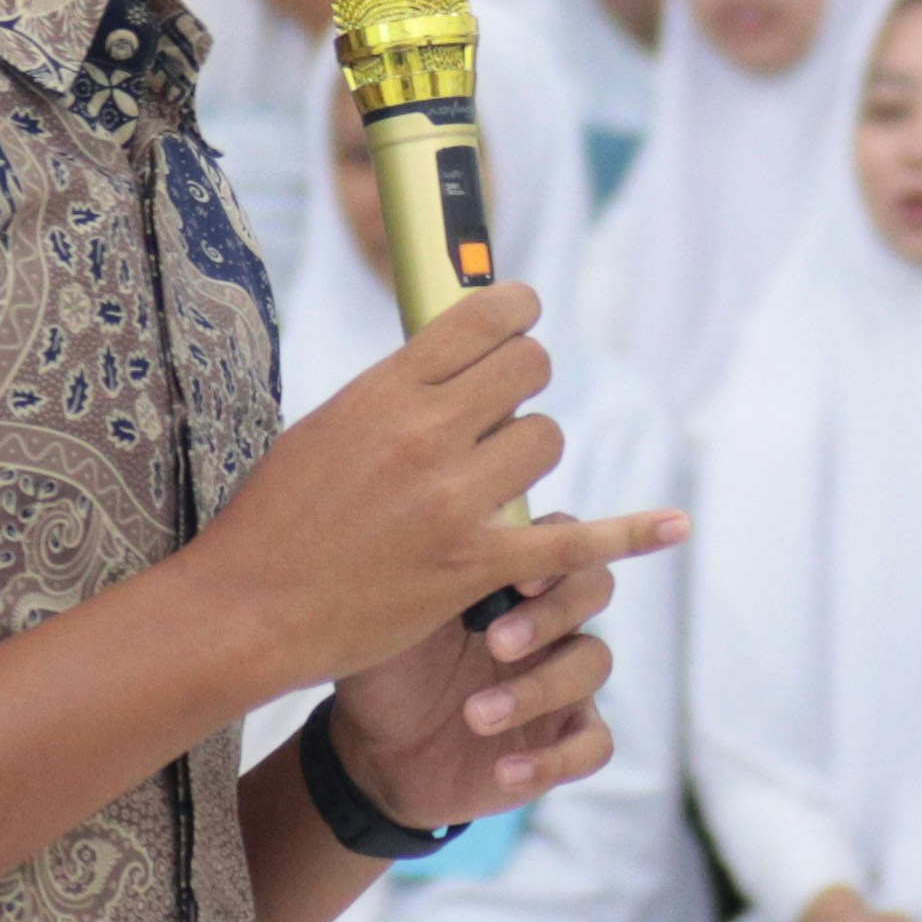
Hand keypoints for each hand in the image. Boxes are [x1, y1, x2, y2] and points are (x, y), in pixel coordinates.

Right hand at [195, 284, 685, 692]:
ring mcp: (455, 502)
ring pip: (546, 440)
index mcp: (386, 390)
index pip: (484, 316)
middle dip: (524, 382)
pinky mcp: (476, 567)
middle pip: (530, 368)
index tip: (522, 320)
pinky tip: (676, 525)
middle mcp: (426, 433)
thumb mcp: (325, 425)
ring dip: (528, 457)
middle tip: (503, 409)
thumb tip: (451, 349)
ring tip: (491, 483)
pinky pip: (573, 540)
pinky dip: (631, 532)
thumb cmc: (274, 518)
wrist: (246, 610)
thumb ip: (394, 390)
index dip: (517, 312)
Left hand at [322, 545, 622, 835]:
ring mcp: (562, 679)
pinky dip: (554, 759)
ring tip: (475, 717)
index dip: (554, 554)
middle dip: (551, 613)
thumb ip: (427, 575)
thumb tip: (439, 524)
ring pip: (593, 663)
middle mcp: (547, 620)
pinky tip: (505, 771)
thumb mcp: (393, 621)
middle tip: (496, 644)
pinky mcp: (563, 739)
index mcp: (509, 578)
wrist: (373, 755)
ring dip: (538, 690)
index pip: (559, 541)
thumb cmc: (386, 672)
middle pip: (593, 586)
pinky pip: (595, 744)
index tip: (518, 581)